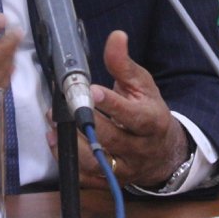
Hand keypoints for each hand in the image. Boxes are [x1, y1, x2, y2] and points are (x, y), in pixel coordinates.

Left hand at [49, 30, 189, 188]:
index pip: (132, 115)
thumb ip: (123, 63)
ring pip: (97, 162)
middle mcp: (139, 148)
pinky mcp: (110, 180)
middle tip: (65, 104)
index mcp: (151, 121)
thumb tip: (116, 36)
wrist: (163, 151)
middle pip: (111, 138)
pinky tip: (56, 140)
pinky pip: (86, 177)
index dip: (112, 103)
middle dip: (85, 121)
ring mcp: (124, 168)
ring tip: (55, 123)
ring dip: (72, 143)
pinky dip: (68, 160)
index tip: (92, 91)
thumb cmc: (149, 111)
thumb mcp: (142, 84)